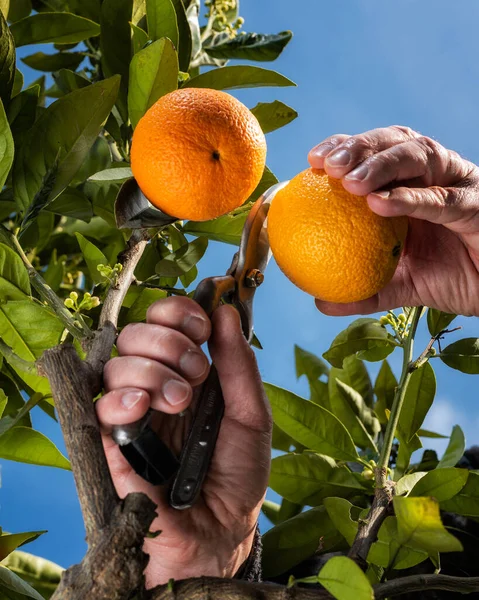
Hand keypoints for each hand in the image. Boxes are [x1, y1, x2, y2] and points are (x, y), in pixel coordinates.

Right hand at [96, 296, 271, 586]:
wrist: (222, 528)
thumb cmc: (239, 472)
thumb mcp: (252, 414)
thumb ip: (239, 364)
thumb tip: (226, 311)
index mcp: (187, 371)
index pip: (165, 320)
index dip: (178, 312)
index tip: (201, 328)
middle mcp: (156, 384)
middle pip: (137, 333)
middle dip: (168, 343)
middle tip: (196, 372)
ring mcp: (133, 412)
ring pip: (117, 364)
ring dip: (151, 371)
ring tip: (179, 401)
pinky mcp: (113, 442)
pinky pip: (100, 406)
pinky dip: (120, 398)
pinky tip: (143, 406)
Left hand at [308, 126, 478, 316]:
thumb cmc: (451, 277)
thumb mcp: (399, 285)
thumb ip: (363, 289)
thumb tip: (320, 301)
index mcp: (409, 183)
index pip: (372, 153)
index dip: (342, 148)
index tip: (311, 161)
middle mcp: (431, 174)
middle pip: (392, 142)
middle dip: (358, 147)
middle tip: (328, 165)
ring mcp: (456, 182)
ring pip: (418, 156)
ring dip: (381, 164)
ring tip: (349, 181)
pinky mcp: (476, 203)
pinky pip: (442, 198)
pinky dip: (410, 198)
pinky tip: (379, 203)